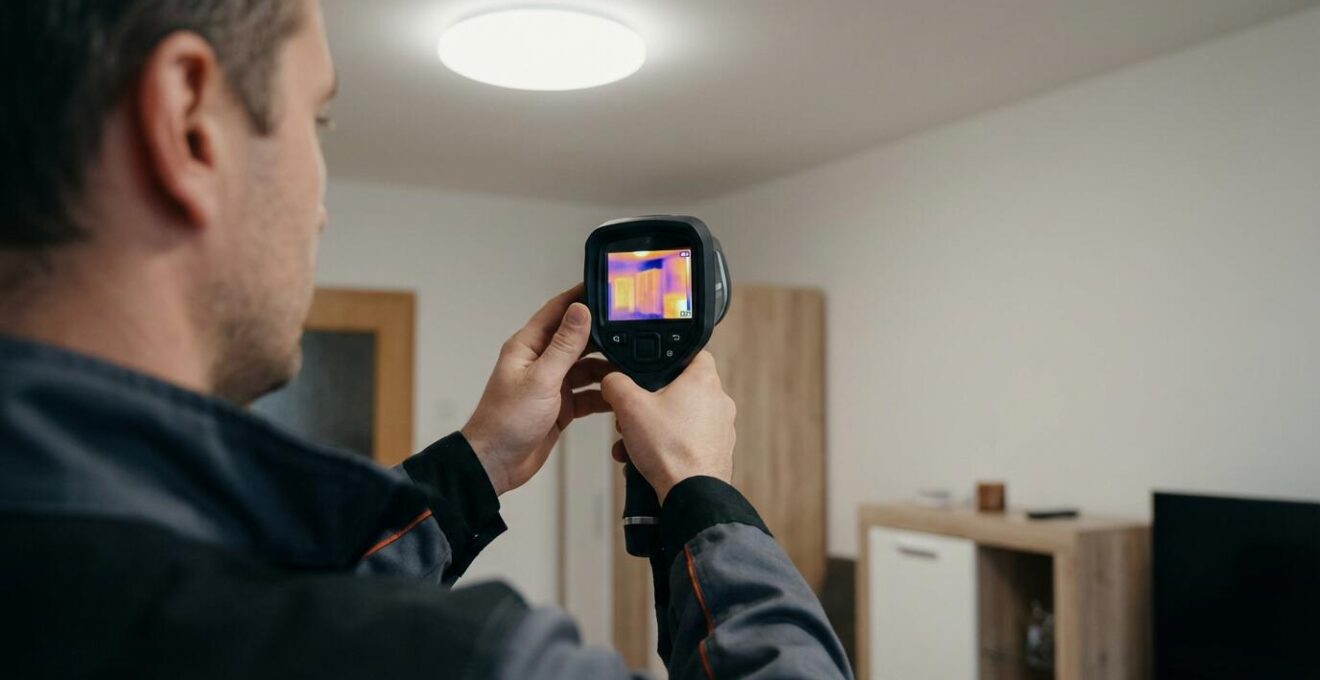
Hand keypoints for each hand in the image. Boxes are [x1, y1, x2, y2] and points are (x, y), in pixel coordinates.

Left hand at [462, 284, 613, 494]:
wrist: (497, 464)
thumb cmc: (506, 421)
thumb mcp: (541, 379)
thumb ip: (564, 346)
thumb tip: (580, 311)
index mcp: (528, 347)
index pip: (557, 311)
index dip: (580, 297)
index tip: (605, 288)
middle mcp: (540, 361)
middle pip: (577, 338)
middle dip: (602, 334)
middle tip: (629, 328)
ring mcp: (551, 384)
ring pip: (586, 367)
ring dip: (606, 367)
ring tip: (630, 365)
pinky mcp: (561, 406)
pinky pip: (588, 393)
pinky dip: (603, 394)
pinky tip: (619, 394)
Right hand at [601, 352, 736, 502]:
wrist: (690, 494)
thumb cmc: (669, 448)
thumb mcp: (630, 407)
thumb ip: (616, 385)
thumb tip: (612, 381)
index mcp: (704, 380)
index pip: (693, 352)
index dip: (670, 357)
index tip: (653, 368)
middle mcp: (719, 401)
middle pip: (681, 390)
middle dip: (652, 404)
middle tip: (633, 416)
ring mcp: (721, 429)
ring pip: (681, 419)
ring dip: (654, 429)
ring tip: (633, 445)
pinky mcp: (717, 452)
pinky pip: (687, 442)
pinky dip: (667, 447)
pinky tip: (645, 461)